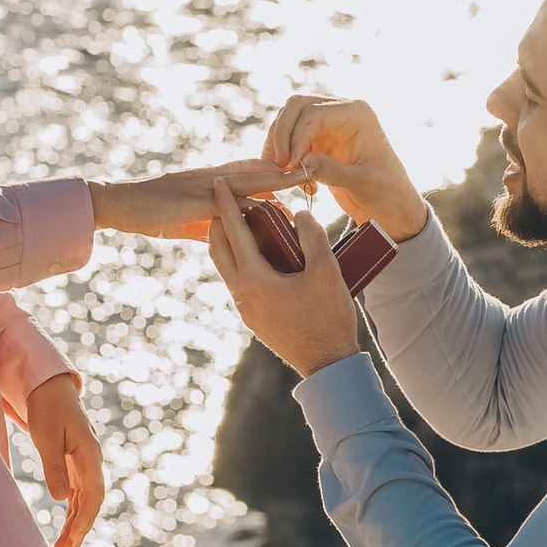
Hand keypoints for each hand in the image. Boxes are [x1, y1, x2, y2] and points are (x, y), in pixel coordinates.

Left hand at [23, 373, 104, 546]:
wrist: (51, 389)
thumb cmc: (48, 409)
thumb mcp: (46, 436)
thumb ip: (54, 467)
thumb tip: (60, 498)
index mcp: (90, 454)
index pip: (93, 494)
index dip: (85, 519)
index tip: (73, 539)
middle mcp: (92, 463)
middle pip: (91, 503)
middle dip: (80, 530)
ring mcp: (85, 467)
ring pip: (84, 503)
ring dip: (75, 527)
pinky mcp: (75, 469)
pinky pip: (76, 497)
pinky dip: (71, 516)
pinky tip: (66, 534)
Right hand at [90, 161, 304, 243]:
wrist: (120, 205)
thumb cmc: (152, 211)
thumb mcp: (188, 219)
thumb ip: (211, 224)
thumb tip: (230, 236)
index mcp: (214, 180)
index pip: (254, 171)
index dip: (279, 173)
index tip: (305, 174)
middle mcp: (214, 178)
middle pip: (259, 169)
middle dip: (287, 171)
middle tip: (316, 170)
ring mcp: (206, 187)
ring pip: (250, 180)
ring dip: (278, 180)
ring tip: (305, 179)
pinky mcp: (197, 201)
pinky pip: (230, 202)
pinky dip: (252, 206)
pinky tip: (271, 211)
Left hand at [206, 178, 363, 377]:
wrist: (327, 364)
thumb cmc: (328, 318)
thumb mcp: (326, 272)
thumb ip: (312, 236)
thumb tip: (298, 215)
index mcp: (254, 279)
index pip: (234, 231)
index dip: (226, 203)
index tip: (218, 182)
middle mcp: (242, 293)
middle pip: (219, 249)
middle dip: (219, 221)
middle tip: (224, 199)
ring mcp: (246, 308)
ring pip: (227, 266)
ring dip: (230, 242)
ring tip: (242, 223)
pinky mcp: (254, 318)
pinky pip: (239, 280)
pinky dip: (241, 260)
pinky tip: (258, 255)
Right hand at [257, 94, 426, 242]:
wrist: (394, 207)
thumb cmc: (388, 193)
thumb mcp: (363, 184)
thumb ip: (333, 171)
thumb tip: (302, 162)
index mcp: (358, 114)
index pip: (314, 113)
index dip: (297, 137)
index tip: (293, 166)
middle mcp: (342, 112)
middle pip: (296, 107)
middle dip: (282, 134)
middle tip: (278, 165)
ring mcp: (329, 124)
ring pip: (289, 120)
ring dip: (279, 144)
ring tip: (281, 173)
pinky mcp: (319, 140)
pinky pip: (291, 139)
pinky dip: (285, 155)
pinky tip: (293, 178)